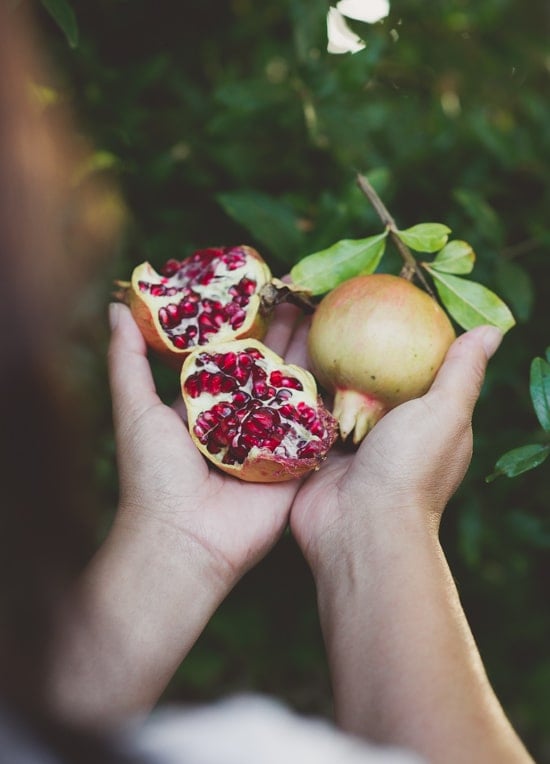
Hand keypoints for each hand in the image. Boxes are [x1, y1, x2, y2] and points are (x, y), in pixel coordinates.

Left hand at [108, 301, 305, 588]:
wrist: (185, 538)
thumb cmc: (153, 475)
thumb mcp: (134, 410)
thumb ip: (128, 360)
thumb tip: (117, 307)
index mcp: (203, 406)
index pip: (228, 355)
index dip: (244, 324)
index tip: (259, 289)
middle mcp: (239, 420)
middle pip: (266, 367)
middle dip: (283, 332)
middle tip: (300, 294)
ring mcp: (270, 441)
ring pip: (294, 390)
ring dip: (310, 355)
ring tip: (328, 317)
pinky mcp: (295, 462)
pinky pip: (315, 426)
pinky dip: (330, 398)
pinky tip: (347, 364)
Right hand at [290, 325, 502, 571]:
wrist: (358, 527)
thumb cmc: (409, 468)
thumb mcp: (446, 413)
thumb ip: (463, 371)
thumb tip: (492, 330)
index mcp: (425, 420)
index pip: (418, 368)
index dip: (406, 337)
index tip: (388, 300)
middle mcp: (387, 430)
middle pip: (370, 377)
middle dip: (354, 346)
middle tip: (331, 304)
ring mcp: (349, 442)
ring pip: (332, 392)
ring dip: (319, 365)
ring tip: (300, 322)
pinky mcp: (314, 450)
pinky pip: (304, 413)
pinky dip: (296, 392)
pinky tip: (279, 359)